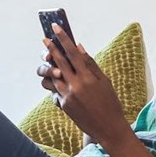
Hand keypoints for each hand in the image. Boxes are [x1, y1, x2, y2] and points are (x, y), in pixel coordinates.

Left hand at [36, 24, 130, 144]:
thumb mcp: (105, 81)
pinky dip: (57, 83)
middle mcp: (76, 85)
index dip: (63, 39)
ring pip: (53, 76)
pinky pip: (56, 90)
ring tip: (51, 62)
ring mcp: (67, 96)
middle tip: (45, 39)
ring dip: (51, 67)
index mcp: (88, 77)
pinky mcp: (64, 105)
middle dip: (50, 49)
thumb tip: (79, 48)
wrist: (108, 128)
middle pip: (59, 62)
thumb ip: (91, 64)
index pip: (72, 53)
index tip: (56, 28)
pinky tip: (61, 81)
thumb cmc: (110, 103)